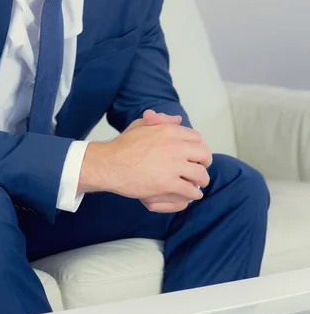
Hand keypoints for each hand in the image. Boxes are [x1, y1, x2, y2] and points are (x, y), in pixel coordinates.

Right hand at [80, 109, 211, 209]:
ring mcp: (173, 166)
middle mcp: (175, 146)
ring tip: (197, 184)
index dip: (199, 147)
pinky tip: (191, 194)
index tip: (196, 155)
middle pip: (204, 154)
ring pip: (201, 175)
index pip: (197, 138)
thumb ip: (161, 121)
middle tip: (201, 169)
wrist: (109, 164)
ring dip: (201, 180)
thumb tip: (178, 119)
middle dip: (205, 162)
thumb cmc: (123, 145)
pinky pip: (190, 190)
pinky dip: (193, 194)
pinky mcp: (168, 184)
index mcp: (169, 131)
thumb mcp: (141, 125)